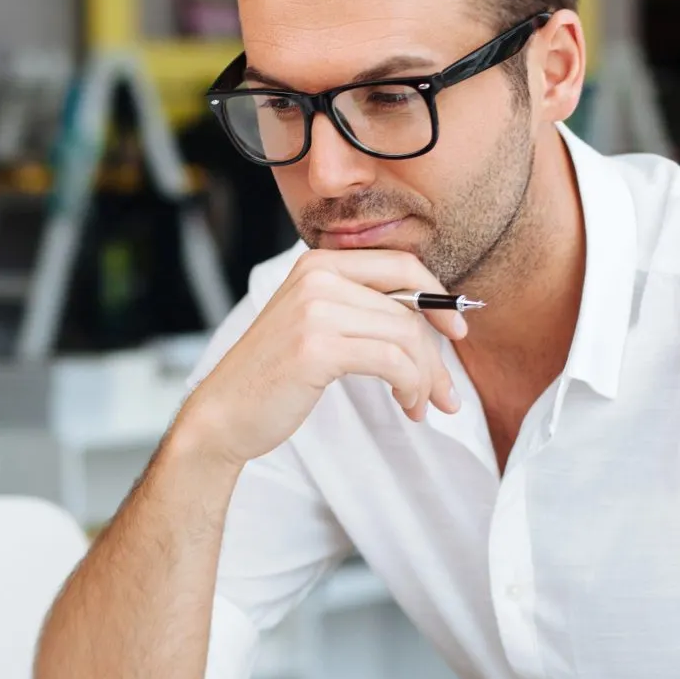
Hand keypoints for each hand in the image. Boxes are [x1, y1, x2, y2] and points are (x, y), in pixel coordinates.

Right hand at [176, 248, 465, 466]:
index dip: (438, 297)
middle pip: (409, 305)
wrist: (223, 414)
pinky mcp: (317, 347)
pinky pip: (392, 359)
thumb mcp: (315, 324)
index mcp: (318, 264)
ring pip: (405, 335)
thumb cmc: (273, 376)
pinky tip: (407, 405)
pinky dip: (410, 386)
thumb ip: (359, 308)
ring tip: (421, 404)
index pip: (401, 264)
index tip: (456, 331)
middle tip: (446, 391)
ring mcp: (315, 310)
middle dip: (437, 351)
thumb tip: (431, 316)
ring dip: (425, 377)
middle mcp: (316, 278)